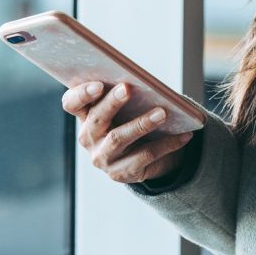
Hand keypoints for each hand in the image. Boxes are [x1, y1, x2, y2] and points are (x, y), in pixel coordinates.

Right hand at [61, 81, 193, 183]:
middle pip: (97, 119)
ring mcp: (103, 157)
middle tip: (128, 88)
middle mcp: (89, 137)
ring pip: (118, 138)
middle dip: (112, 102)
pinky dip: (167, 144)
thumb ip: (128, 95)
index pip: (71, 103)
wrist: (145, 158)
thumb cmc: (134, 120)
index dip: (81, 94)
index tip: (98, 84)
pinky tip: (183, 135)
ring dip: (142, 123)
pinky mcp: (121, 173)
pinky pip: (145, 156)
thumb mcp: (127, 108)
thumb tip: (147, 82)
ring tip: (162, 112)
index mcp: (86, 115)